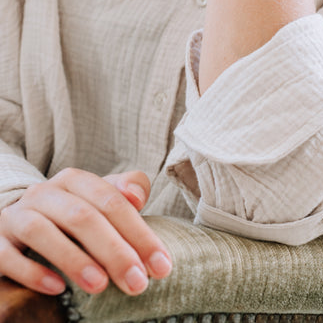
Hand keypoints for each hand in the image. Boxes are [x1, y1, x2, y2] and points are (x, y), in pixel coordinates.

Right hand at [0, 169, 171, 295]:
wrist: (14, 224)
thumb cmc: (68, 215)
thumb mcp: (97, 199)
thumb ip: (124, 191)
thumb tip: (137, 195)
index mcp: (73, 180)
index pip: (111, 201)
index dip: (139, 232)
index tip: (162, 265)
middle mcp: (44, 193)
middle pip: (81, 216)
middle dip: (114, 250)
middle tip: (137, 283)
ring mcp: (16, 217)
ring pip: (42, 231)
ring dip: (73, 259)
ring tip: (100, 286)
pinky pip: (8, 255)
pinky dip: (32, 271)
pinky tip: (57, 287)